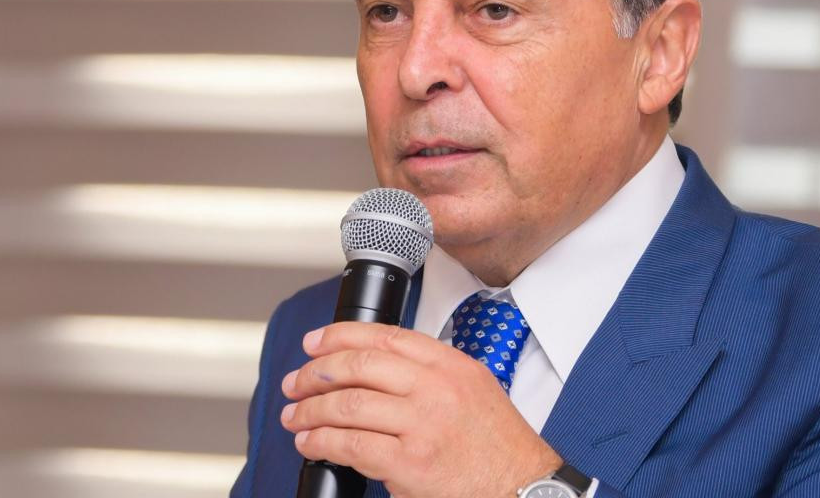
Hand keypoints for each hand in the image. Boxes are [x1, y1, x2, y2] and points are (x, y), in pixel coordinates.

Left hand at [280, 322, 561, 497]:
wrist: (523, 490)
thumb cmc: (499, 447)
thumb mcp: (474, 389)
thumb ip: (431, 373)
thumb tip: (376, 366)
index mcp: (450, 365)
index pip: (384, 336)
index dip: (339, 336)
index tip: (314, 344)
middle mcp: (436, 389)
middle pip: (359, 366)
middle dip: (316, 373)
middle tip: (296, 382)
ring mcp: (422, 426)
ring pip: (348, 406)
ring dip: (311, 411)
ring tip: (296, 417)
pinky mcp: (410, 464)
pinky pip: (351, 446)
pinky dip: (321, 443)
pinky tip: (310, 444)